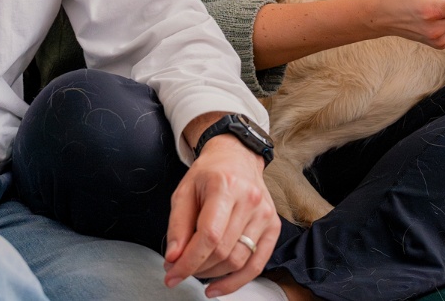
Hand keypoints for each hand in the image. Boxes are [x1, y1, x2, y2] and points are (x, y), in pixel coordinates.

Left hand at [163, 134, 280, 297]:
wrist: (237, 157)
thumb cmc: (209, 173)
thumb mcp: (184, 191)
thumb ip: (177, 226)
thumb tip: (174, 259)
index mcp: (225, 186)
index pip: (209, 236)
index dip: (188, 261)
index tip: (171, 274)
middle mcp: (250, 200)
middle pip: (223, 251)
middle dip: (196, 268)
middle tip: (178, 269)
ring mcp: (264, 214)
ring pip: (238, 261)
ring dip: (213, 274)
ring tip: (196, 270)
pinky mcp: (273, 226)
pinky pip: (257, 264)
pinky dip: (236, 281)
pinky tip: (217, 287)